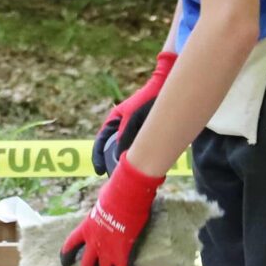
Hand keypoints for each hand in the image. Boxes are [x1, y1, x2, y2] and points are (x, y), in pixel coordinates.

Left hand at [61, 155, 164, 265]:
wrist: (127, 196)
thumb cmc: (115, 193)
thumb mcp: (101, 202)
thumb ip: (100, 210)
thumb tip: (105, 204)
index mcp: (85, 228)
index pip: (70, 246)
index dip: (66, 256)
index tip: (65, 264)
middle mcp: (94, 243)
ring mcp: (108, 250)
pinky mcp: (124, 254)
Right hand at [94, 51, 177, 174]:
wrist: (167, 88)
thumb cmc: (148, 101)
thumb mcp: (134, 120)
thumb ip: (126, 138)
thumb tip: (120, 158)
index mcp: (114, 120)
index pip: (102, 141)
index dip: (98, 156)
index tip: (100, 171)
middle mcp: (122, 125)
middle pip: (112, 147)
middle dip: (111, 162)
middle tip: (113, 176)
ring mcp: (135, 128)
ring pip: (126, 149)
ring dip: (124, 161)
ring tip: (125, 174)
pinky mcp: (147, 132)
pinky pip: (139, 147)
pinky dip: (137, 157)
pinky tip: (142, 166)